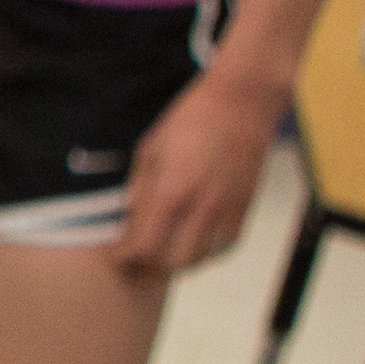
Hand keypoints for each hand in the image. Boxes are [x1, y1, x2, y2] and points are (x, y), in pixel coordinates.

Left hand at [111, 64, 286, 276]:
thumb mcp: (150, 149)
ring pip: (202, 258)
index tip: (117, 254)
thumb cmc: (189, 120)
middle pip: (173, 260)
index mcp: (172, 190)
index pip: (146, 244)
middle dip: (151, 261)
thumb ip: (139, 190)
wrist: (241, 102)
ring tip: (165, 246)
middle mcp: (203, 205)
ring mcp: (228, 208)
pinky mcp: (246, 206)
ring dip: (180, 259)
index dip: (127, 256)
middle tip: (139, 250)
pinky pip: (227, 246)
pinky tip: (194, 240)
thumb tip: (126, 222)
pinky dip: (208, 251)